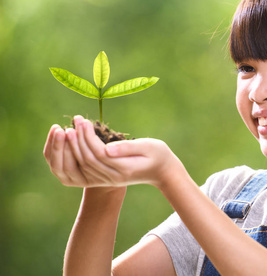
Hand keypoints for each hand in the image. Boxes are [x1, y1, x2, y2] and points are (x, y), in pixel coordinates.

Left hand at [43, 116, 185, 187]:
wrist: (163, 172)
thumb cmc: (158, 154)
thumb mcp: (149, 146)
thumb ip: (128, 147)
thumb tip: (108, 148)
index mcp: (125, 168)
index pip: (99, 153)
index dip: (88, 137)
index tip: (83, 121)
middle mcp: (113, 177)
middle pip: (88, 160)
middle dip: (78, 140)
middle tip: (74, 121)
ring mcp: (108, 180)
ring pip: (84, 166)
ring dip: (73, 147)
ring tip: (70, 129)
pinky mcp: (104, 178)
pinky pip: (84, 169)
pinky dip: (75, 155)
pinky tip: (73, 141)